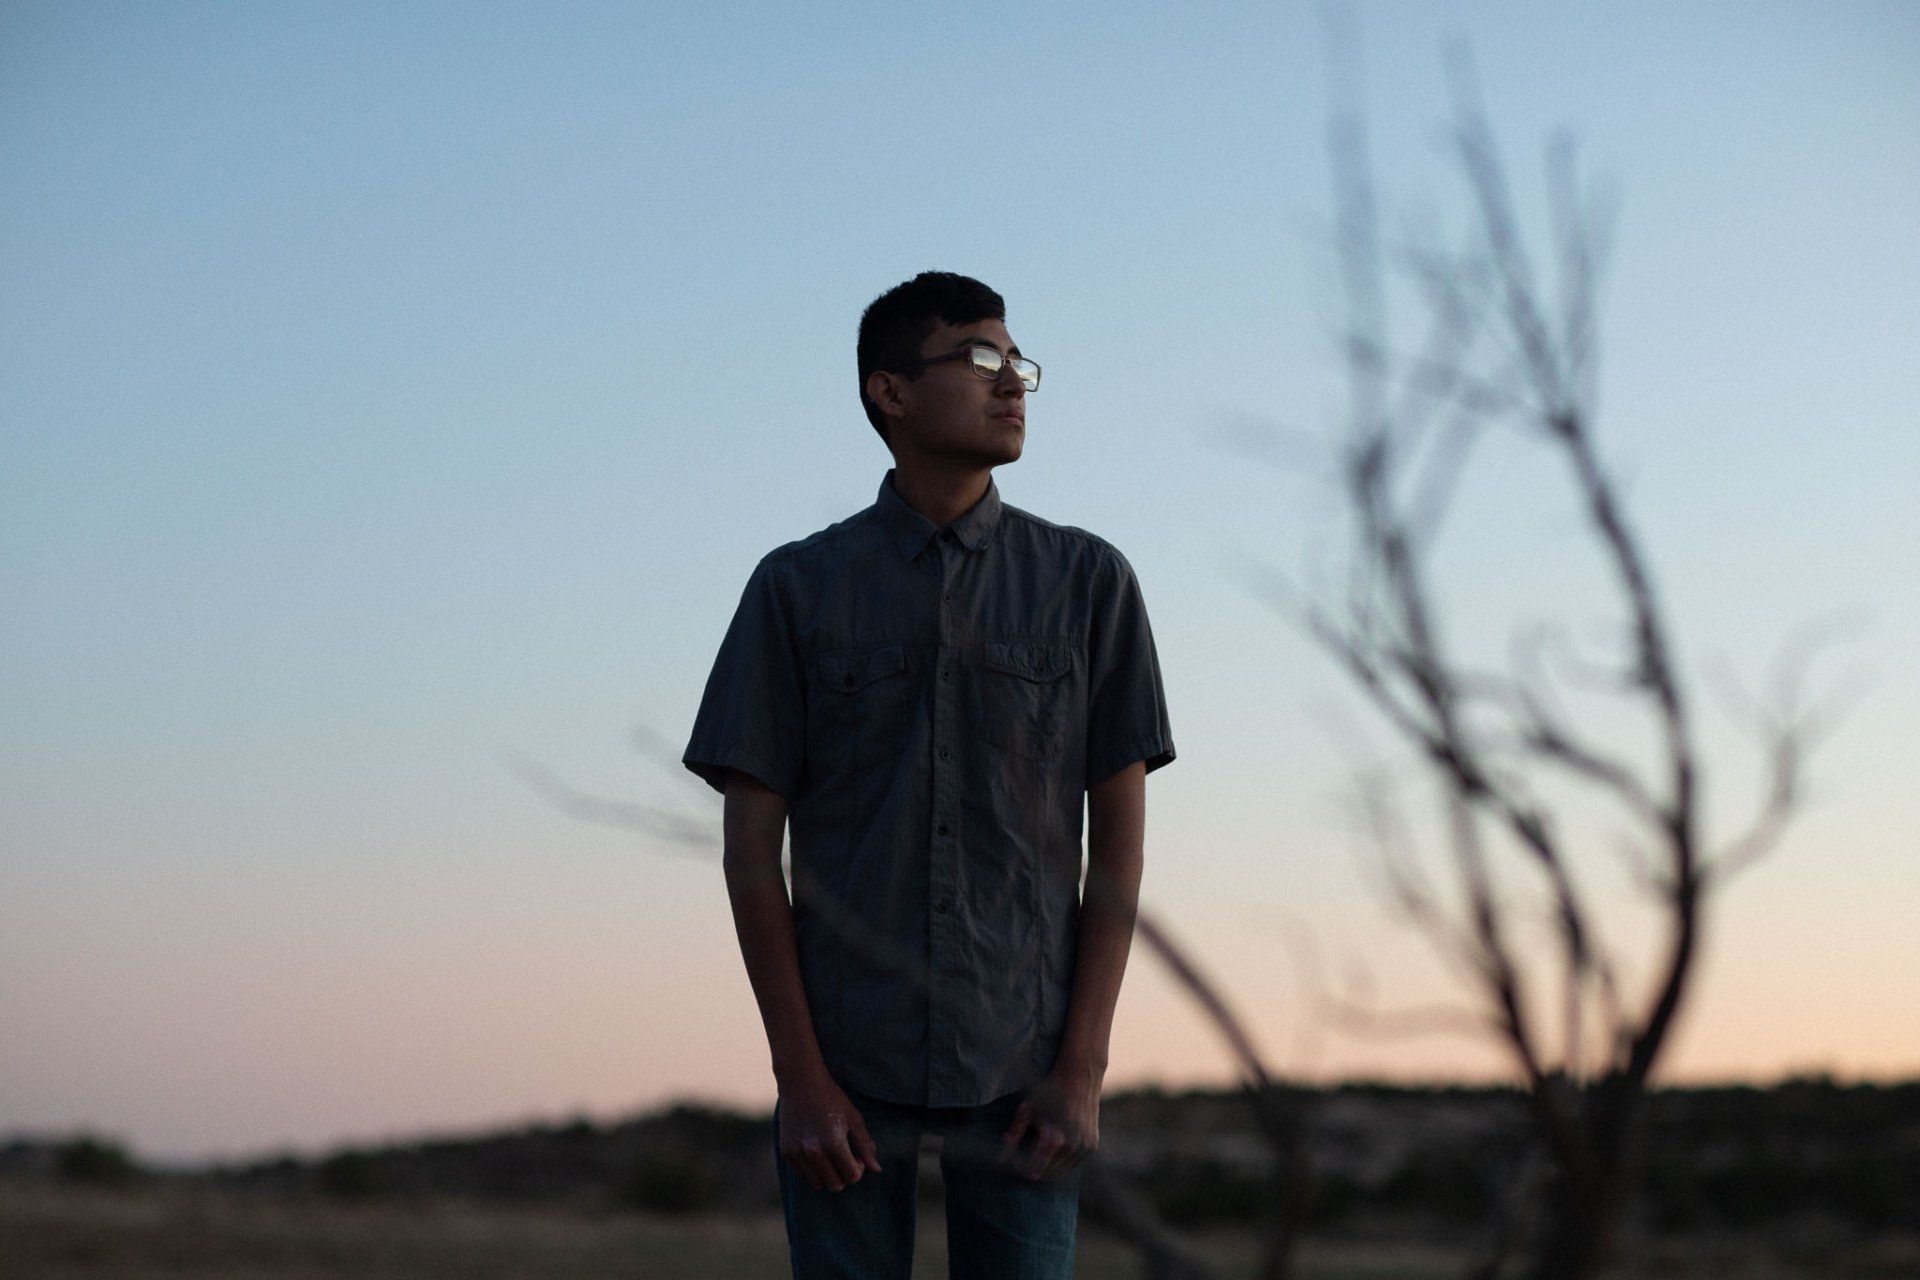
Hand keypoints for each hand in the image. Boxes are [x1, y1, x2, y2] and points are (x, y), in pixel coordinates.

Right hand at [777, 1069, 881, 1191]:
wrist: (800, 1082)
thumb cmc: (831, 1098)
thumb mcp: (854, 1118)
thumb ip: (865, 1145)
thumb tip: (876, 1169)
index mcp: (833, 1143)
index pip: (851, 1176)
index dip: (859, 1169)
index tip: (857, 1157)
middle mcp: (813, 1151)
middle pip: (835, 1185)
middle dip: (844, 1175)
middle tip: (846, 1157)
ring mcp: (797, 1153)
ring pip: (818, 1184)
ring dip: (829, 1174)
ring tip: (832, 1156)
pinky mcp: (786, 1152)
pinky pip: (804, 1175)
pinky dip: (814, 1169)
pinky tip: (817, 1150)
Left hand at [1000, 1063, 1100, 1180]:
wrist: (1081, 1076)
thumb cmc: (1050, 1088)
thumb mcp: (1029, 1107)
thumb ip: (1016, 1131)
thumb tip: (1002, 1156)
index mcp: (1057, 1138)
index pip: (1034, 1169)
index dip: (1021, 1169)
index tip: (1011, 1165)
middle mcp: (1074, 1146)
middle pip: (1048, 1175)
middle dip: (1033, 1171)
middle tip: (1020, 1166)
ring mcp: (1085, 1148)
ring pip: (1061, 1172)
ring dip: (1047, 1168)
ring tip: (1033, 1156)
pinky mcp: (1092, 1146)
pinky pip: (1072, 1164)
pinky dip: (1061, 1162)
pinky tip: (1050, 1150)